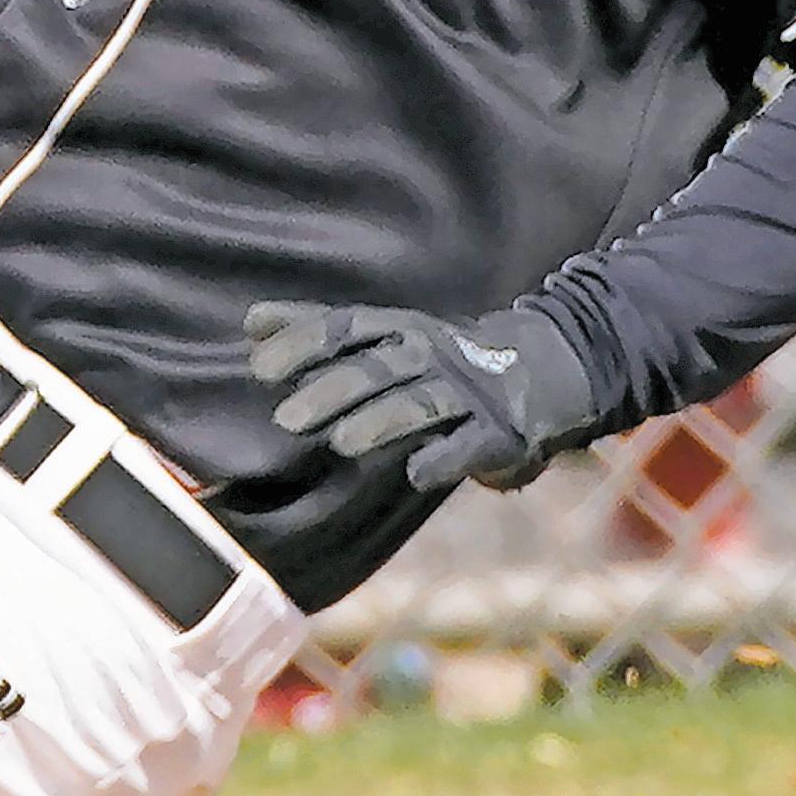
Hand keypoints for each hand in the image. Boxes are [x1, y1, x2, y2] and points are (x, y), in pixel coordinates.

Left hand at [244, 298, 597, 493]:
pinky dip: (443, 458)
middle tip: (285, 419)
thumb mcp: (383, 338)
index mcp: (401, 330)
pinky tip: (414, 473)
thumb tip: (252, 323)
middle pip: (377, 369)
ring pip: (420, 404)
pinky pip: (468, 445)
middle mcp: (432, 355)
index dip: (304, 345)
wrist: (543, 372)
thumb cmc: (438, 360)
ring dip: (381, 422)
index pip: (347, 328)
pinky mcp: (498, 434)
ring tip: (342, 444)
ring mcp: (467, 394)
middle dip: (332, 391)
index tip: (260, 367)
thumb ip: (320, 333)